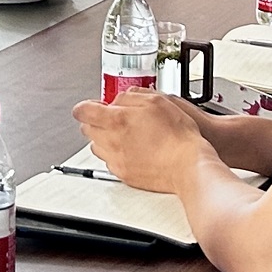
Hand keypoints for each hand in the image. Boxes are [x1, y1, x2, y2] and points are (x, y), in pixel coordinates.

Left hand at [72, 90, 209, 194]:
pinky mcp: (124, 175)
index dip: (87, 106)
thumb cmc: (177, 134)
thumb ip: (131, 95)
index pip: (83, 111)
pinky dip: (115, 154)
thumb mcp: (157, 100)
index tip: (93, 105)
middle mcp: (111, 141)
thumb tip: (117, 99)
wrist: (188, 165)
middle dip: (96, 121)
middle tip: (114, 117)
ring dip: (104, 138)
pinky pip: (110, 162)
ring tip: (125, 134)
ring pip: (96, 146)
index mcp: (117, 120)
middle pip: (87, 129)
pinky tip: (133, 149)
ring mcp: (116, 160)